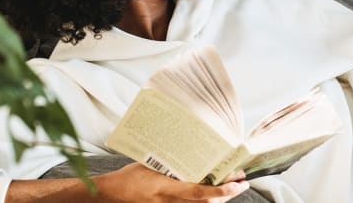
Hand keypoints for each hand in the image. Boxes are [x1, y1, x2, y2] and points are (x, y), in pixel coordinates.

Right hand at [95, 163, 249, 202]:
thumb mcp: (150, 165)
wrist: (110, 195)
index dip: (220, 191)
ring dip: (219, 197)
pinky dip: (205, 200)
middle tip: (242, 183)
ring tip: (233, 186)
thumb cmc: (128, 177)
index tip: (236, 184)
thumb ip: (171, 165)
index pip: (199, 193)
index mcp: (165, 189)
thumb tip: (192, 154)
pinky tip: (214, 192)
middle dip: (226, 194)